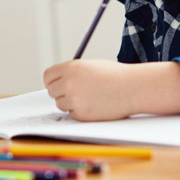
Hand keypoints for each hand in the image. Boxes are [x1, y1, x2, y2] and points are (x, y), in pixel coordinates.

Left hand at [43, 60, 179, 120]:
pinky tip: (94, 105)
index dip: (52, 81)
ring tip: (89, 97)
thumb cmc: (114, 75)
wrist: (132, 88)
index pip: (47, 76)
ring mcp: (74, 99)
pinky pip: (72, 114)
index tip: (56, 84)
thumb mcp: (89, 66)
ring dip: (71, 103)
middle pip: (52, 91)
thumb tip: (56, 81)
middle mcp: (68, 83)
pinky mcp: (81, 114)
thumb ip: (71, 72)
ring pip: (61, 104)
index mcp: (70, 68)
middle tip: (75, 92)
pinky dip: (80, 112)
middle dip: (61, 92)